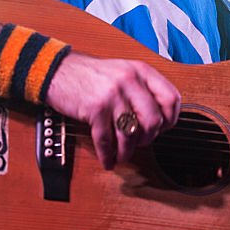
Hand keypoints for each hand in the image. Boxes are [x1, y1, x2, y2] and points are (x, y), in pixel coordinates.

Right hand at [45, 51, 180, 169]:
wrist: (58, 70)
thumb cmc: (91, 74)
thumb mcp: (123, 72)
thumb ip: (142, 89)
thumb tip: (159, 120)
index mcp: (141, 71)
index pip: (171, 99)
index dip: (170, 119)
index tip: (163, 129)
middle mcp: (130, 80)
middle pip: (153, 120)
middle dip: (148, 138)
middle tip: (140, 142)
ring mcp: (112, 94)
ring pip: (131, 133)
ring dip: (127, 151)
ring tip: (122, 155)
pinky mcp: (95, 108)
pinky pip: (106, 139)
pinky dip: (107, 155)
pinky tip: (107, 160)